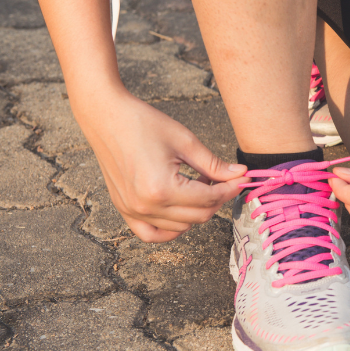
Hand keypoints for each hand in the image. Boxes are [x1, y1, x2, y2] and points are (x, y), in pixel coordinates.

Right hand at [73, 87, 248, 242]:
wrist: (106, 117)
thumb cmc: (143, 123)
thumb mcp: (185, 141)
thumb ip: (214, 164)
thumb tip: (240, 174)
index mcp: (162, 189)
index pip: (209, 198)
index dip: (231, 188)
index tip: (242, 178)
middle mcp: (146, 206)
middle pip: (198, 216)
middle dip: (218, 198)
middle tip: (223, 178)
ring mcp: (132, 211)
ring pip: (180, 227)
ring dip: (197, 210)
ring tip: (199, 184)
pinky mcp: (124, 209)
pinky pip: (151, 234)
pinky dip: (170, 229)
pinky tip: (181, 210)